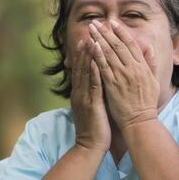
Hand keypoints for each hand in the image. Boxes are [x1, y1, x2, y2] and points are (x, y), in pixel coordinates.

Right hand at [69, 37, 110, 153]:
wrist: (90, 147)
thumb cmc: (95, 129)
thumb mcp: (93, 108)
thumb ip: (94, 94)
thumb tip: (99, 84)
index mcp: (81, 93)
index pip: (82, 70)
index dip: (84, 54)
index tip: (88, 38)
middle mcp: (80, 93)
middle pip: (81, 67)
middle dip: (85, 49)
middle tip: (88, 32)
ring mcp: (84, 98)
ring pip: (86, 73)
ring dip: (89, 56)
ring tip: (92, 40)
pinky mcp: (91, 105)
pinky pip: (93, 86)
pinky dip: (95, 72)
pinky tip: (98, 62)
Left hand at [91, 19, 159, 129]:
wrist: (140, 121)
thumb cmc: (147, 103)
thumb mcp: (154, 81)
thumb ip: (151, 64)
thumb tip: (149, 48)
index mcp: (142, 67)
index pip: (131, 44)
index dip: (121, 32)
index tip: (113, 22)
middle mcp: (133, 69)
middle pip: (118, 45)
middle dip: (106, 32)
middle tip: (96, 22)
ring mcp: (122, 76)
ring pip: (109, 53)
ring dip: (99, 39)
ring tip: (90, 29)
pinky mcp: (112, 85)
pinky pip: (103, 67)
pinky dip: (97, 55)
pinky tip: (91, 45)